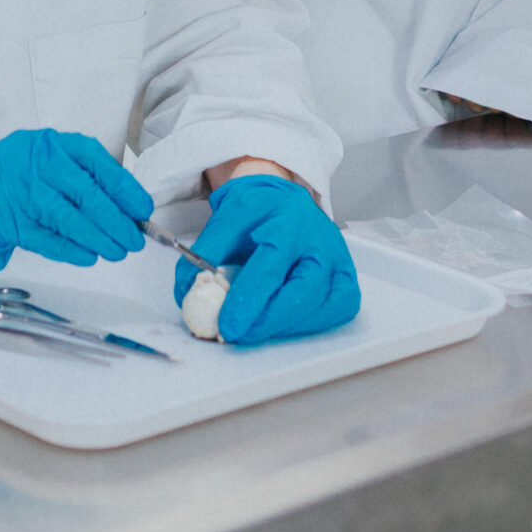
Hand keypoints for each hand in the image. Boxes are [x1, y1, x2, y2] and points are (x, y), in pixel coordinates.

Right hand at [0, 129, 151, 285]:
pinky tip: (89, 256)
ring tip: (117, 251)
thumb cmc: (23, 173)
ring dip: (98, 239)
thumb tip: (128, 206)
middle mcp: (36, 164)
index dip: (124, 187)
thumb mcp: (50, 157)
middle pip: (86, 194)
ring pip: (68, 219)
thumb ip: (83, 173)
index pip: (96, 162)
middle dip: (116, 220)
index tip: (142, 209)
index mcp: (52, 143)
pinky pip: (46, 239)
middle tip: (134, 239)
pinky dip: (71, 250)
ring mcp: (21, 194)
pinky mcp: (10, 223)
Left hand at [171, 174, 360, 343]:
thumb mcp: (222, 223)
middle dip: (269, 321)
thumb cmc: (255, 212)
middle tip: (240, 334)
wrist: (280, 198)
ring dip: (288, 326)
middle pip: (303, 292)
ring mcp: (337, 259)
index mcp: (286, 221)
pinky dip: (312, 323)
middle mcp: (318, 240)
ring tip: (257, 328)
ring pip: (325, 305)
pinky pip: (339, 308)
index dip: (248, 303)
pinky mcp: (346, 276)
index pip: (269, 269)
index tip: (226, 326)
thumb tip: (186, 295)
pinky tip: (285, 322)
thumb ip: (201, 257)